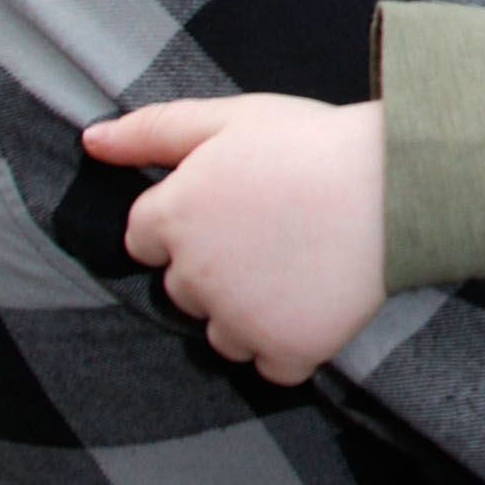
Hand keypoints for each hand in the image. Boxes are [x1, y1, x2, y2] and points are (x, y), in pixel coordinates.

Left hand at [82, 95, 385, 383]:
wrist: (395, 185)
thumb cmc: (311, 143)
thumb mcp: (228, 117)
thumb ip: (152, 130)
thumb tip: (90, 141)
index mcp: (173, 216)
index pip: (144, 239)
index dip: (184, 221)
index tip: (231, 205)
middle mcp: (195, 276)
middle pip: (182, 290)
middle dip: (213, 268)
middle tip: (271, 232)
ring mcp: (240, 319)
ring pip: (221, 334)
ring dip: (246, 312)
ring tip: (296, 267)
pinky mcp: (287, 349)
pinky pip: (270, 367)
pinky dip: (287, 345)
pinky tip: (313, 303)